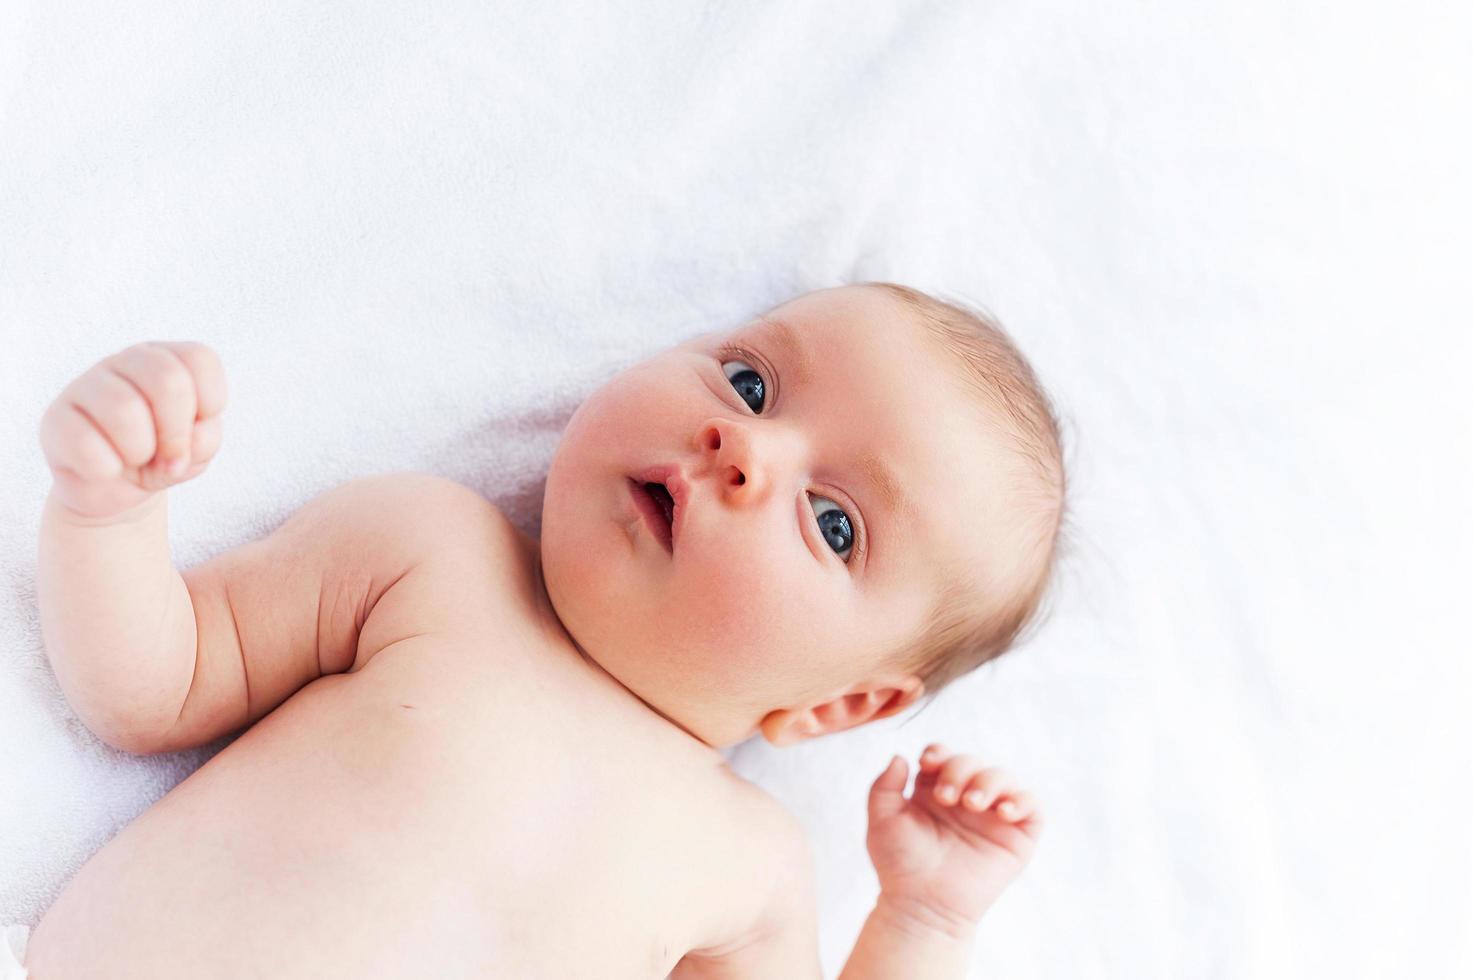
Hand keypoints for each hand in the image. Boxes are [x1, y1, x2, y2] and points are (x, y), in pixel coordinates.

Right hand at [39, 341, 227, 519]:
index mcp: (167, 359)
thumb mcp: (197, 451)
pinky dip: (107, 467)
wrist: (115, 488)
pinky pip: (84, 441)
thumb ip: (205, 439)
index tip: (199, 427)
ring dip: (142, 451)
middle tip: (172, 458)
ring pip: (124, 408)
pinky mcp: (55, 417)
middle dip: (177, 432)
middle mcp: (127, 361)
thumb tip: (186, 438)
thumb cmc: (162, 457)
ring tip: (136, 460)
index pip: (199, 358)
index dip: (210, 402)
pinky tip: (107, 469)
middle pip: (167, 379)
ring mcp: (87, 384)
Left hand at [865, 744, 1043, 931]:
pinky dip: (1022, 801)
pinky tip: (1003, 812)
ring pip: (1003, 777)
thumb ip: (883, 786)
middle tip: (946, 798)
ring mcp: (992, 816)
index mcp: (934, 791)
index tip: (928, 764)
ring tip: (972, 803)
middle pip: (972, 761)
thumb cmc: (900, 866)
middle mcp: (965, 799)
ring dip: (989, 781)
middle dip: (960, 769)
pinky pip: (1032, 807)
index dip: (939, 753)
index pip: (944, 756)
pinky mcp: (1017, 837)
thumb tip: (900, 756)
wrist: (923, 905)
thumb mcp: (882, 821)